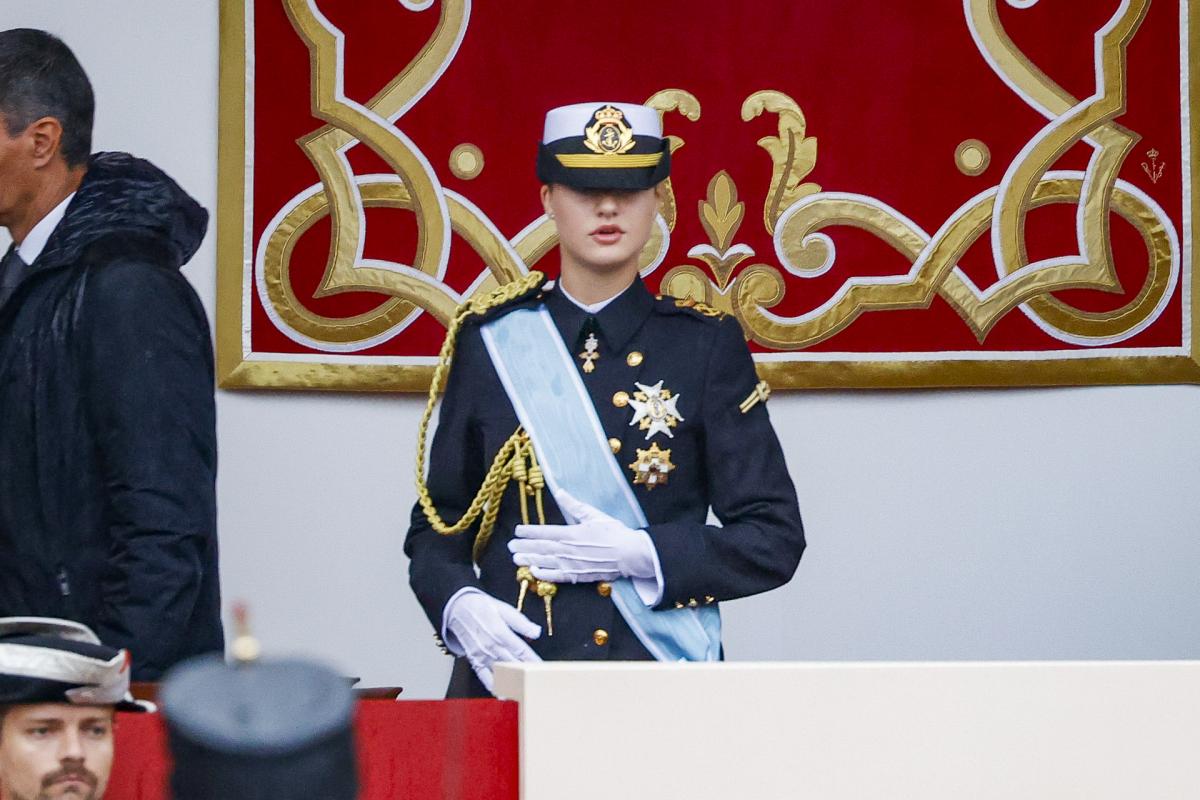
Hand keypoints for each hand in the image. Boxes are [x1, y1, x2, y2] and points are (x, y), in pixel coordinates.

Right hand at [444, 590, 541, 692]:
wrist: (457, 608)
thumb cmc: (482, 607)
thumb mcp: (504, 609)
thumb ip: (521, 623)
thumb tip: (536, 632)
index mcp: (502, 633)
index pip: (522, 652)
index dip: (534, 662)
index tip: (543, 670)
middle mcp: (493, 647)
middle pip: (514, 665)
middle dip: (527, 674)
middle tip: (538, 682)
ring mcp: (483, 655)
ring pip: (501, 673)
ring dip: (513, 682)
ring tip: (525, 690)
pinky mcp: (475, 660)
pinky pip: (485, 677)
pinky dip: (494, 687)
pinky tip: (503, 694)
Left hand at [508, 489, 656, 582]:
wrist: (629, 554)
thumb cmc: (613, 532)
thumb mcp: (593, 514)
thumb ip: (573, 506)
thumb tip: (559, 492)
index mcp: (571, 533)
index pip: (545, 532)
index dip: (529, 531)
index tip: (517, 530)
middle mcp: (568, 550)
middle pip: (541, 548)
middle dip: (524, 546)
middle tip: (510, 546)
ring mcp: (572, 564)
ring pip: (546, 562)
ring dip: (529, 560)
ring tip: (516, 559)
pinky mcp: (578, 575)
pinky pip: (558, 576)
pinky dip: (545, 574)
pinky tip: (534, 572)